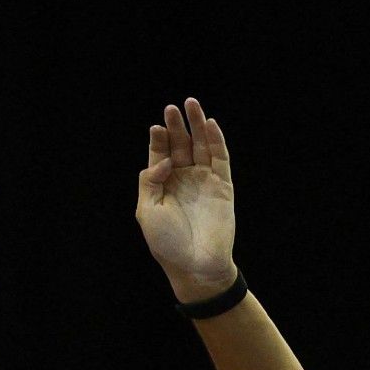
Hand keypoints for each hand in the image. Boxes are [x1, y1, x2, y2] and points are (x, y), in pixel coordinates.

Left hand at [135, 97, 237, 298]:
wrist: (195, 264)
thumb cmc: (167, 243)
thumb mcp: (146, 211)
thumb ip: (149, 181)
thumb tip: (163, 159)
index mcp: (163, 186)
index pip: (161, 155)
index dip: (159, 140)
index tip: (156, 127)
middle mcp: (184, 180)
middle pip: (181, 145)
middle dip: (177, 126)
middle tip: (172, 108)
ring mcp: (204, 181)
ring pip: (201, 146)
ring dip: (197, 126)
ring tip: (192, 105)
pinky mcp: (223, 185)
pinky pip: (220, 159)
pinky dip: (216, 141)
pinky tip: (210, 125)